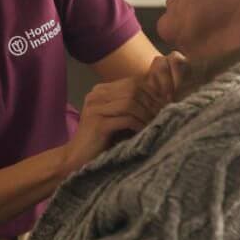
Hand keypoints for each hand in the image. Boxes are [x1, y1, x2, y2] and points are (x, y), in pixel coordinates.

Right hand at [61, 54, 186, 174]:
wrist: (75, 158)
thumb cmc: (99, 140)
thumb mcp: (114, 118)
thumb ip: (129, 106)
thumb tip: (158, 100)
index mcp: (100, 91)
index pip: (132, 82)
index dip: (151, 91)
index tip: (164, 104)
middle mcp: (96, 95)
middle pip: (133, 89)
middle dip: (152, 102)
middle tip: (163, 113)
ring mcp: (96, 108)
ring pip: (131, 102)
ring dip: (147, 113)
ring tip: (155, 122)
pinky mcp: (98, 124)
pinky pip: (126, 118)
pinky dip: (139, 124)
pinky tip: (145, 131)